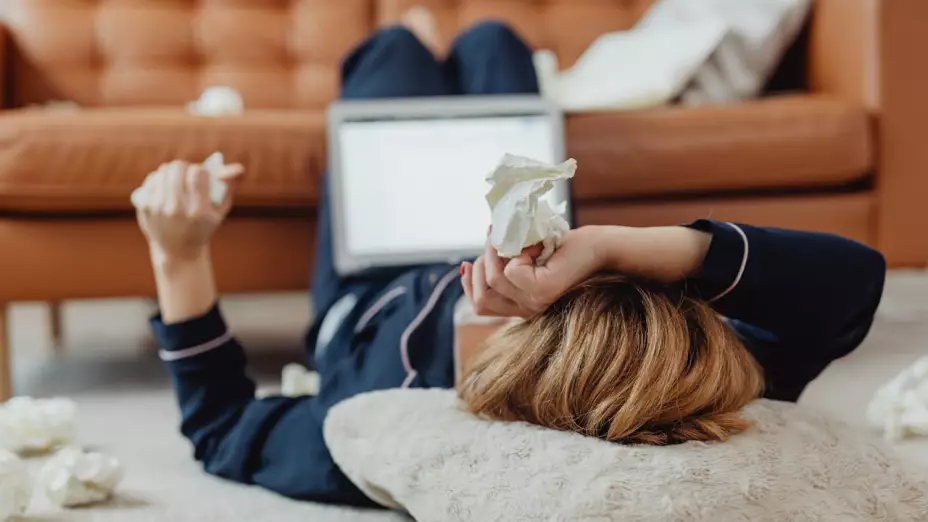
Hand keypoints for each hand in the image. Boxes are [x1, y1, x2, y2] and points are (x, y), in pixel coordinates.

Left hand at [134, 160, 243, 262]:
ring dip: (173, 171)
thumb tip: (238, 167)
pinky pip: (152, 179)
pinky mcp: (145, 207)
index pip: (197, 173)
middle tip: (188, 173)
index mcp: (199, 212)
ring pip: (164, 170)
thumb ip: (230, 186)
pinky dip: (160, 178)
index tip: (201, 176)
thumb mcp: (220, 210)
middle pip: (178, 168)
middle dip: (185, 167)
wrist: (177, 251)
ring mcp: (158, 209)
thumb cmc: (203, 226)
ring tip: (177, 178)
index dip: (200, 170)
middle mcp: (177, 210)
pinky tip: (165, 185)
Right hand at [461, 226, 604, 317]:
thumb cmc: (564, 249)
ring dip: (498, 251)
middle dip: (481, 265)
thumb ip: (501, 267)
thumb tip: (466, 266)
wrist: (598, 248)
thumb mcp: (523, 259)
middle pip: (480, 297)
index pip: (480, 305)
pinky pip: (512, 270)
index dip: (468, 284)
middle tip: (494, 240)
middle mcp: (526, 310)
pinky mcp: (543, 291)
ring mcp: (535, 303)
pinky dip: (519, 250)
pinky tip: (537, 246)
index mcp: (520, 306)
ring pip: (494, 280)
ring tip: (518, 238)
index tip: (467, 262)